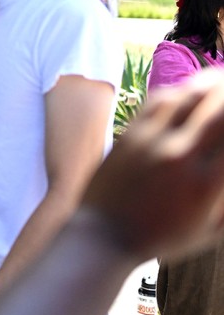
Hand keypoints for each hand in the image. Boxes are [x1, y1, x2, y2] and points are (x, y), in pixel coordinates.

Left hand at [82, 69, 223, 260]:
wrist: (103, 236)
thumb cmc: (162, 238)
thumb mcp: (210, 230)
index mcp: (207, 183)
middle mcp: (180, 155)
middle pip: (218, 108)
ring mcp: (151, 141)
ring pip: (187, 96)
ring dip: (210, 82)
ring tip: (223, 77)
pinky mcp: (129, 134)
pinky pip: (158, 101)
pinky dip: (179, 90)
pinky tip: (190, 88)